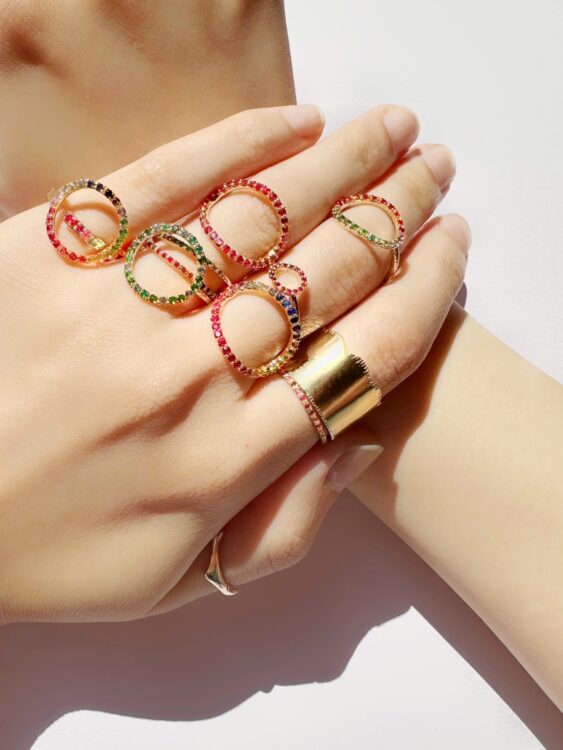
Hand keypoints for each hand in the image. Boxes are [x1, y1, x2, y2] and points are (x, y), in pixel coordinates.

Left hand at [0, 104, 466, 621]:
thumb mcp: (179, 583)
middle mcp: (187, 378)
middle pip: (327, 271)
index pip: (366, 353)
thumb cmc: (51, 554)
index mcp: (229, 460)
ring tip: (391, 130)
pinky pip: (161, 180)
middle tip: (434, 170)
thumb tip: (355, 436)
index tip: (452, 249)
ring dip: (342, 164)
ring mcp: (116, 308)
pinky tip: (293, 123)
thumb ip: (285, 526)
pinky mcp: (49, 253)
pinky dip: (238, 142)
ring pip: (261, 217)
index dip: (426, 290)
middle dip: (398, 210)